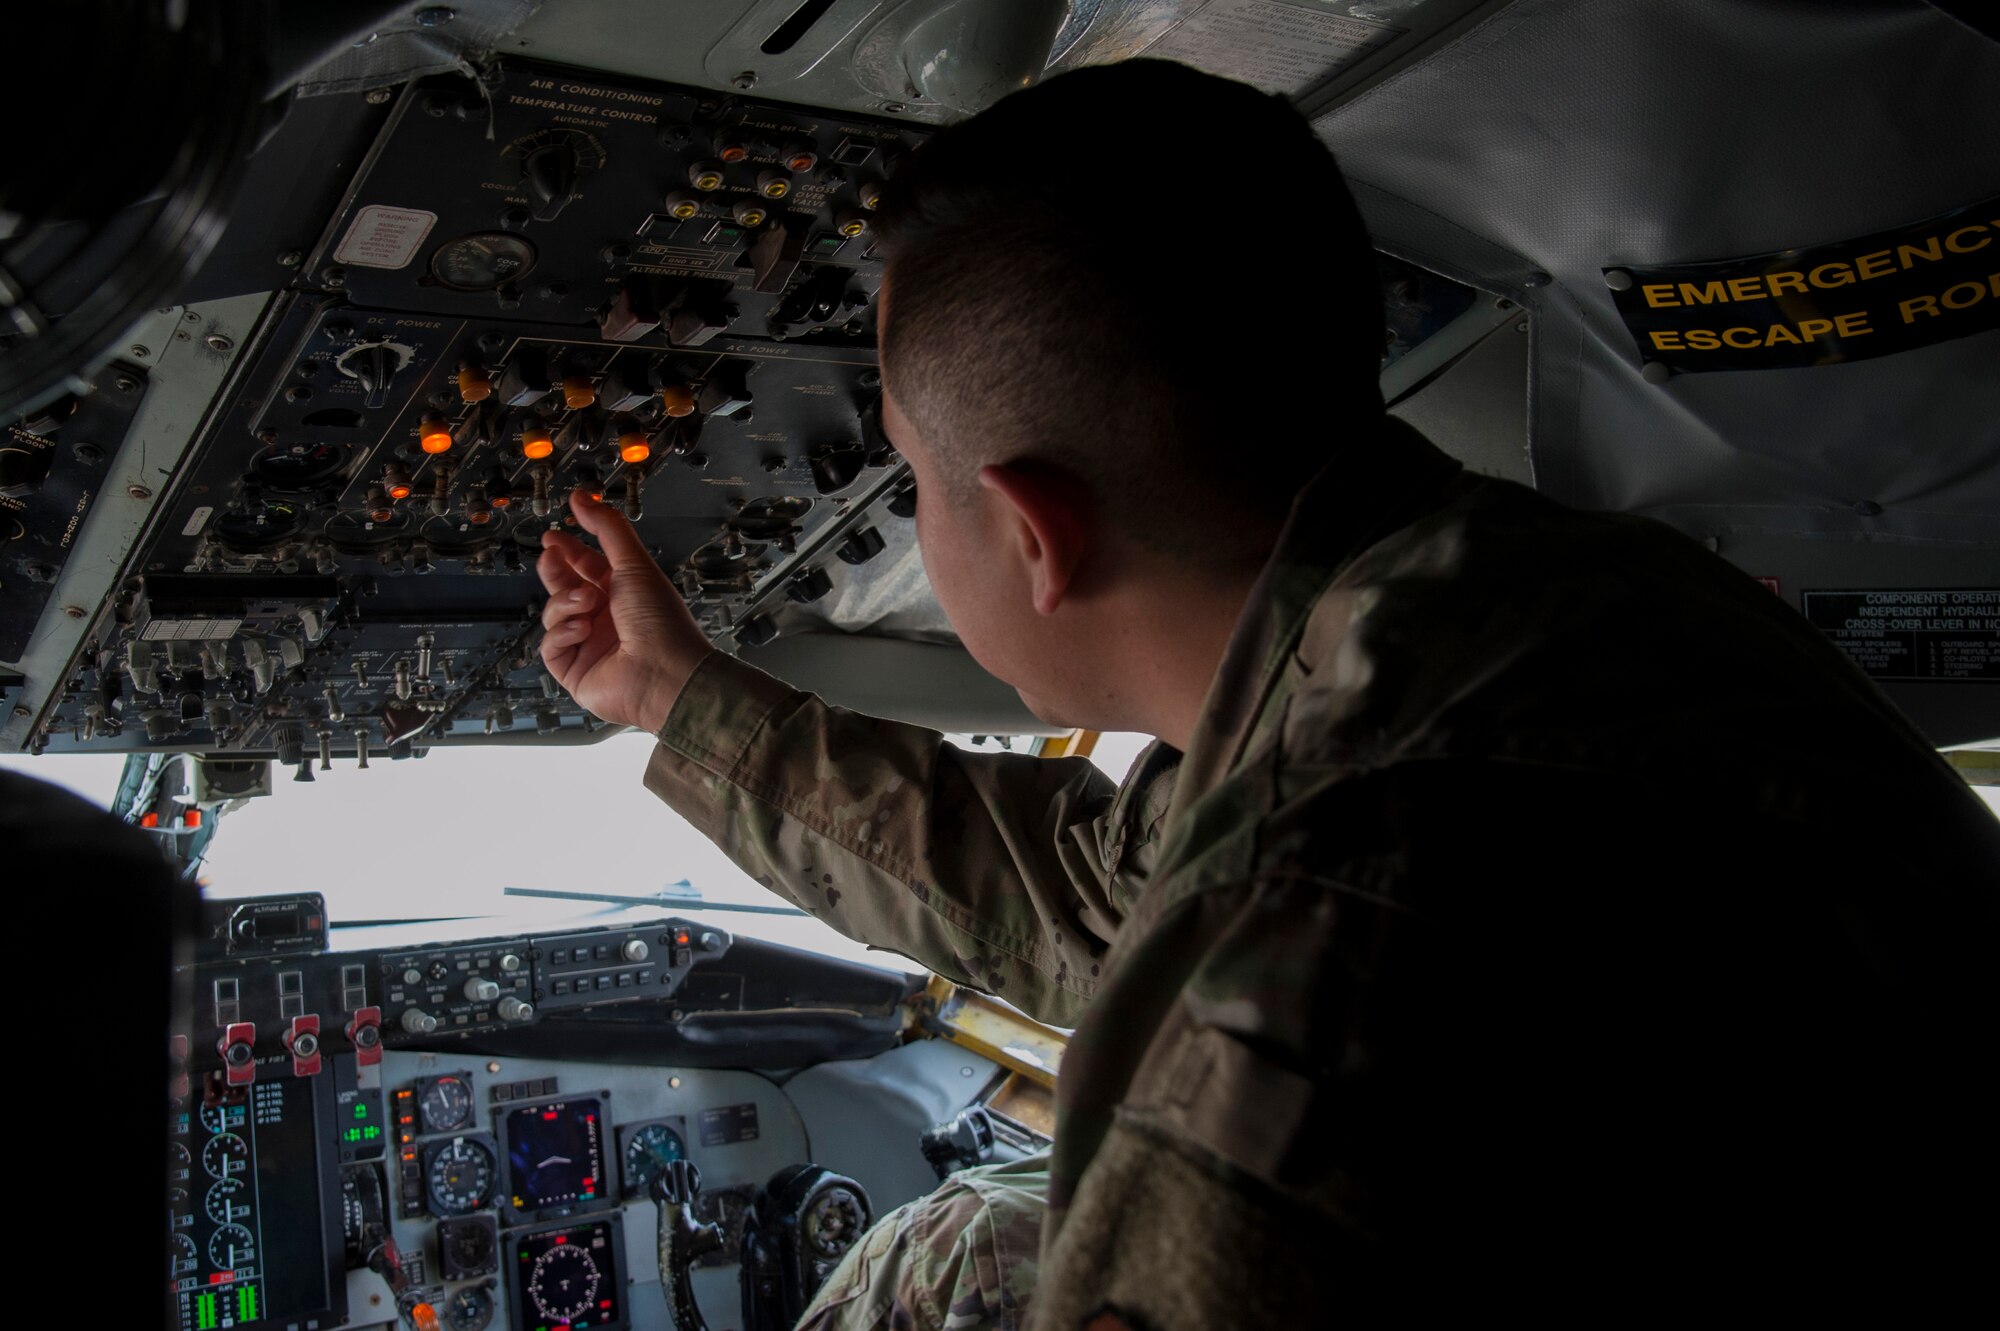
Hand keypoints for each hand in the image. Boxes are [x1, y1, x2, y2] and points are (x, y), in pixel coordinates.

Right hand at [537, 489, 711, 732]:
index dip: (568, 550)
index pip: (587, 566)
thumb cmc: (661, 622)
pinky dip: (563, 633)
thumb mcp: (634, 564)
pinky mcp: (575, 671)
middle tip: (550, 555)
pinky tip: (582, 630)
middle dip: (556, 571)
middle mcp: (606, 619)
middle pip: (565, 588)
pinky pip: (551, 646)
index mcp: (624, 594)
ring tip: (586, 602)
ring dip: (565, 603)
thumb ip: (607, 528)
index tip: (553, 535)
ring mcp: (589, 646)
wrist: (666, 674)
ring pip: (554, 614)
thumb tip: (583, 498)